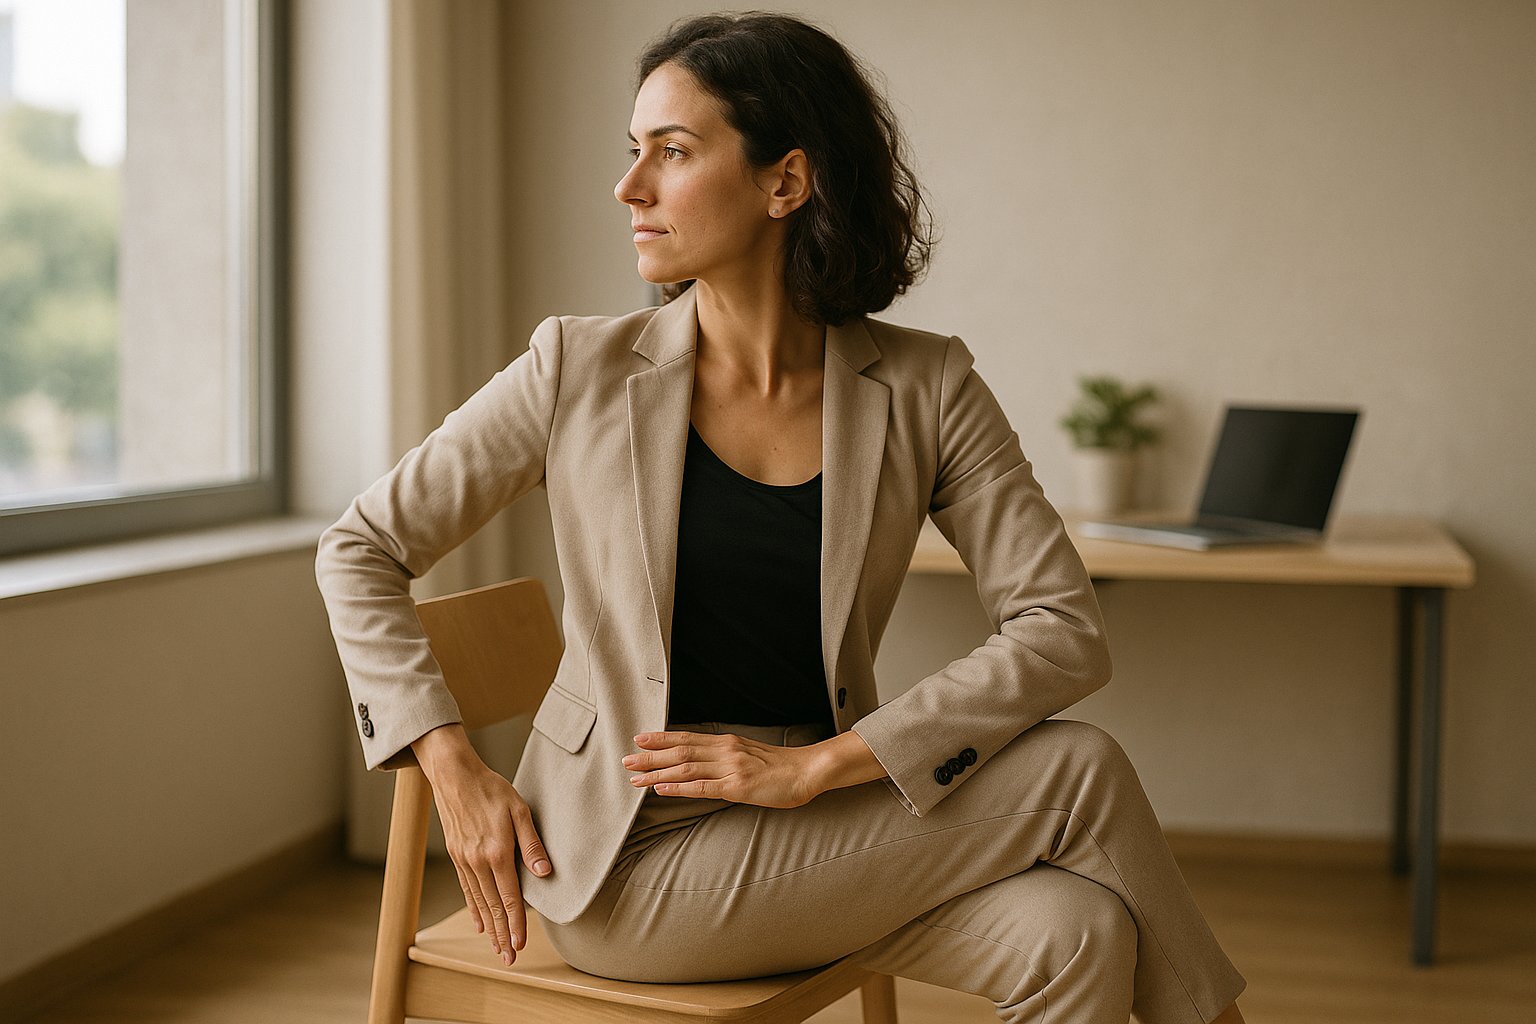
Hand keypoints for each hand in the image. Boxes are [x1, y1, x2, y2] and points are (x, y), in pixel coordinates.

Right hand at [416, 728, 550, 966]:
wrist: (455, 775)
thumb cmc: (491, 789)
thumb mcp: (519, 811)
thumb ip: (532, 845)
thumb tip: (544, 874)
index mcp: (496, 853)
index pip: (509, 898)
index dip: (516, 924)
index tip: (521, 944)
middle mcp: (477, 862)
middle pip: (493, 907)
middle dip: (502, 935)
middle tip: (509, 958)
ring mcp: (464, 860)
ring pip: (479, 902)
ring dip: (488, 927)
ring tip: (496, 947)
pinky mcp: (456, 855)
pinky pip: (466, 889)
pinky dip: (473, 908)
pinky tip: (478, 922)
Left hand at [621, 730, 820, 807]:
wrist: (807, 771)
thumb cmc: (780, 767)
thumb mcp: (749, 753)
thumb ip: (726, 756)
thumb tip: (703, 761)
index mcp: (727, 742)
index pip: (687, 738)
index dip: (661, 738)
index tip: (639, 738)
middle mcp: (725, 751)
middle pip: (680, 752)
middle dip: (650, 756)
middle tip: (626, 760)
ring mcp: (730, 768)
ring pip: (685, 769)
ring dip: (657, 773)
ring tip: (636, 779)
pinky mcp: (737, 787)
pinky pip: (702, 788)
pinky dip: (678, 788)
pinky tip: (661, 790)